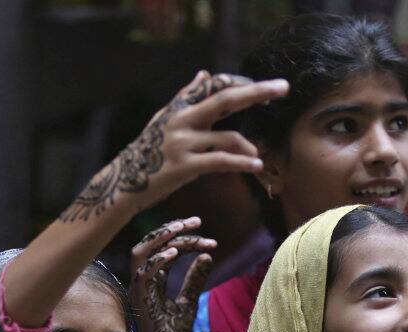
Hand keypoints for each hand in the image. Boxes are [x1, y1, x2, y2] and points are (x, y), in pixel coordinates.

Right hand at [61, 72, 288, 221]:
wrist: (124, 182)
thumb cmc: (149, 151)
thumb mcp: (165, 120)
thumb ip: (186, 97)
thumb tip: (204, 73)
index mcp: (180, 107)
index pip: (215, 85)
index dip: (241, 84)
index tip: (266, 88)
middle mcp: (182, 120)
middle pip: (226, 99)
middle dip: (257, 92)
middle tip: (283, 87)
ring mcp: (182, 142)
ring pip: (227, 137)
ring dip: (249, 147)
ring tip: (260, 157)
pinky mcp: (185, 166)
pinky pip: (220, 161)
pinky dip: (241, 163)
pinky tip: (256, 165)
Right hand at [130, 217, 215, 331]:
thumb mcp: (188, 303)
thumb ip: (194, 279)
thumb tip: (207, 255)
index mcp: (148, 282)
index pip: (159, 248)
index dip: (179, 235)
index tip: (204, 231)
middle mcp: (139, 284)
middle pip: (147, 244)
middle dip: (170, 228)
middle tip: (197, 221)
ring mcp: (137, 292)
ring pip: (140, 253)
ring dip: (164, 237)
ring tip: (188, 228)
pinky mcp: (140, 303)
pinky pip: (143, 273)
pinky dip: (159, 259)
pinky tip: (178, 251)